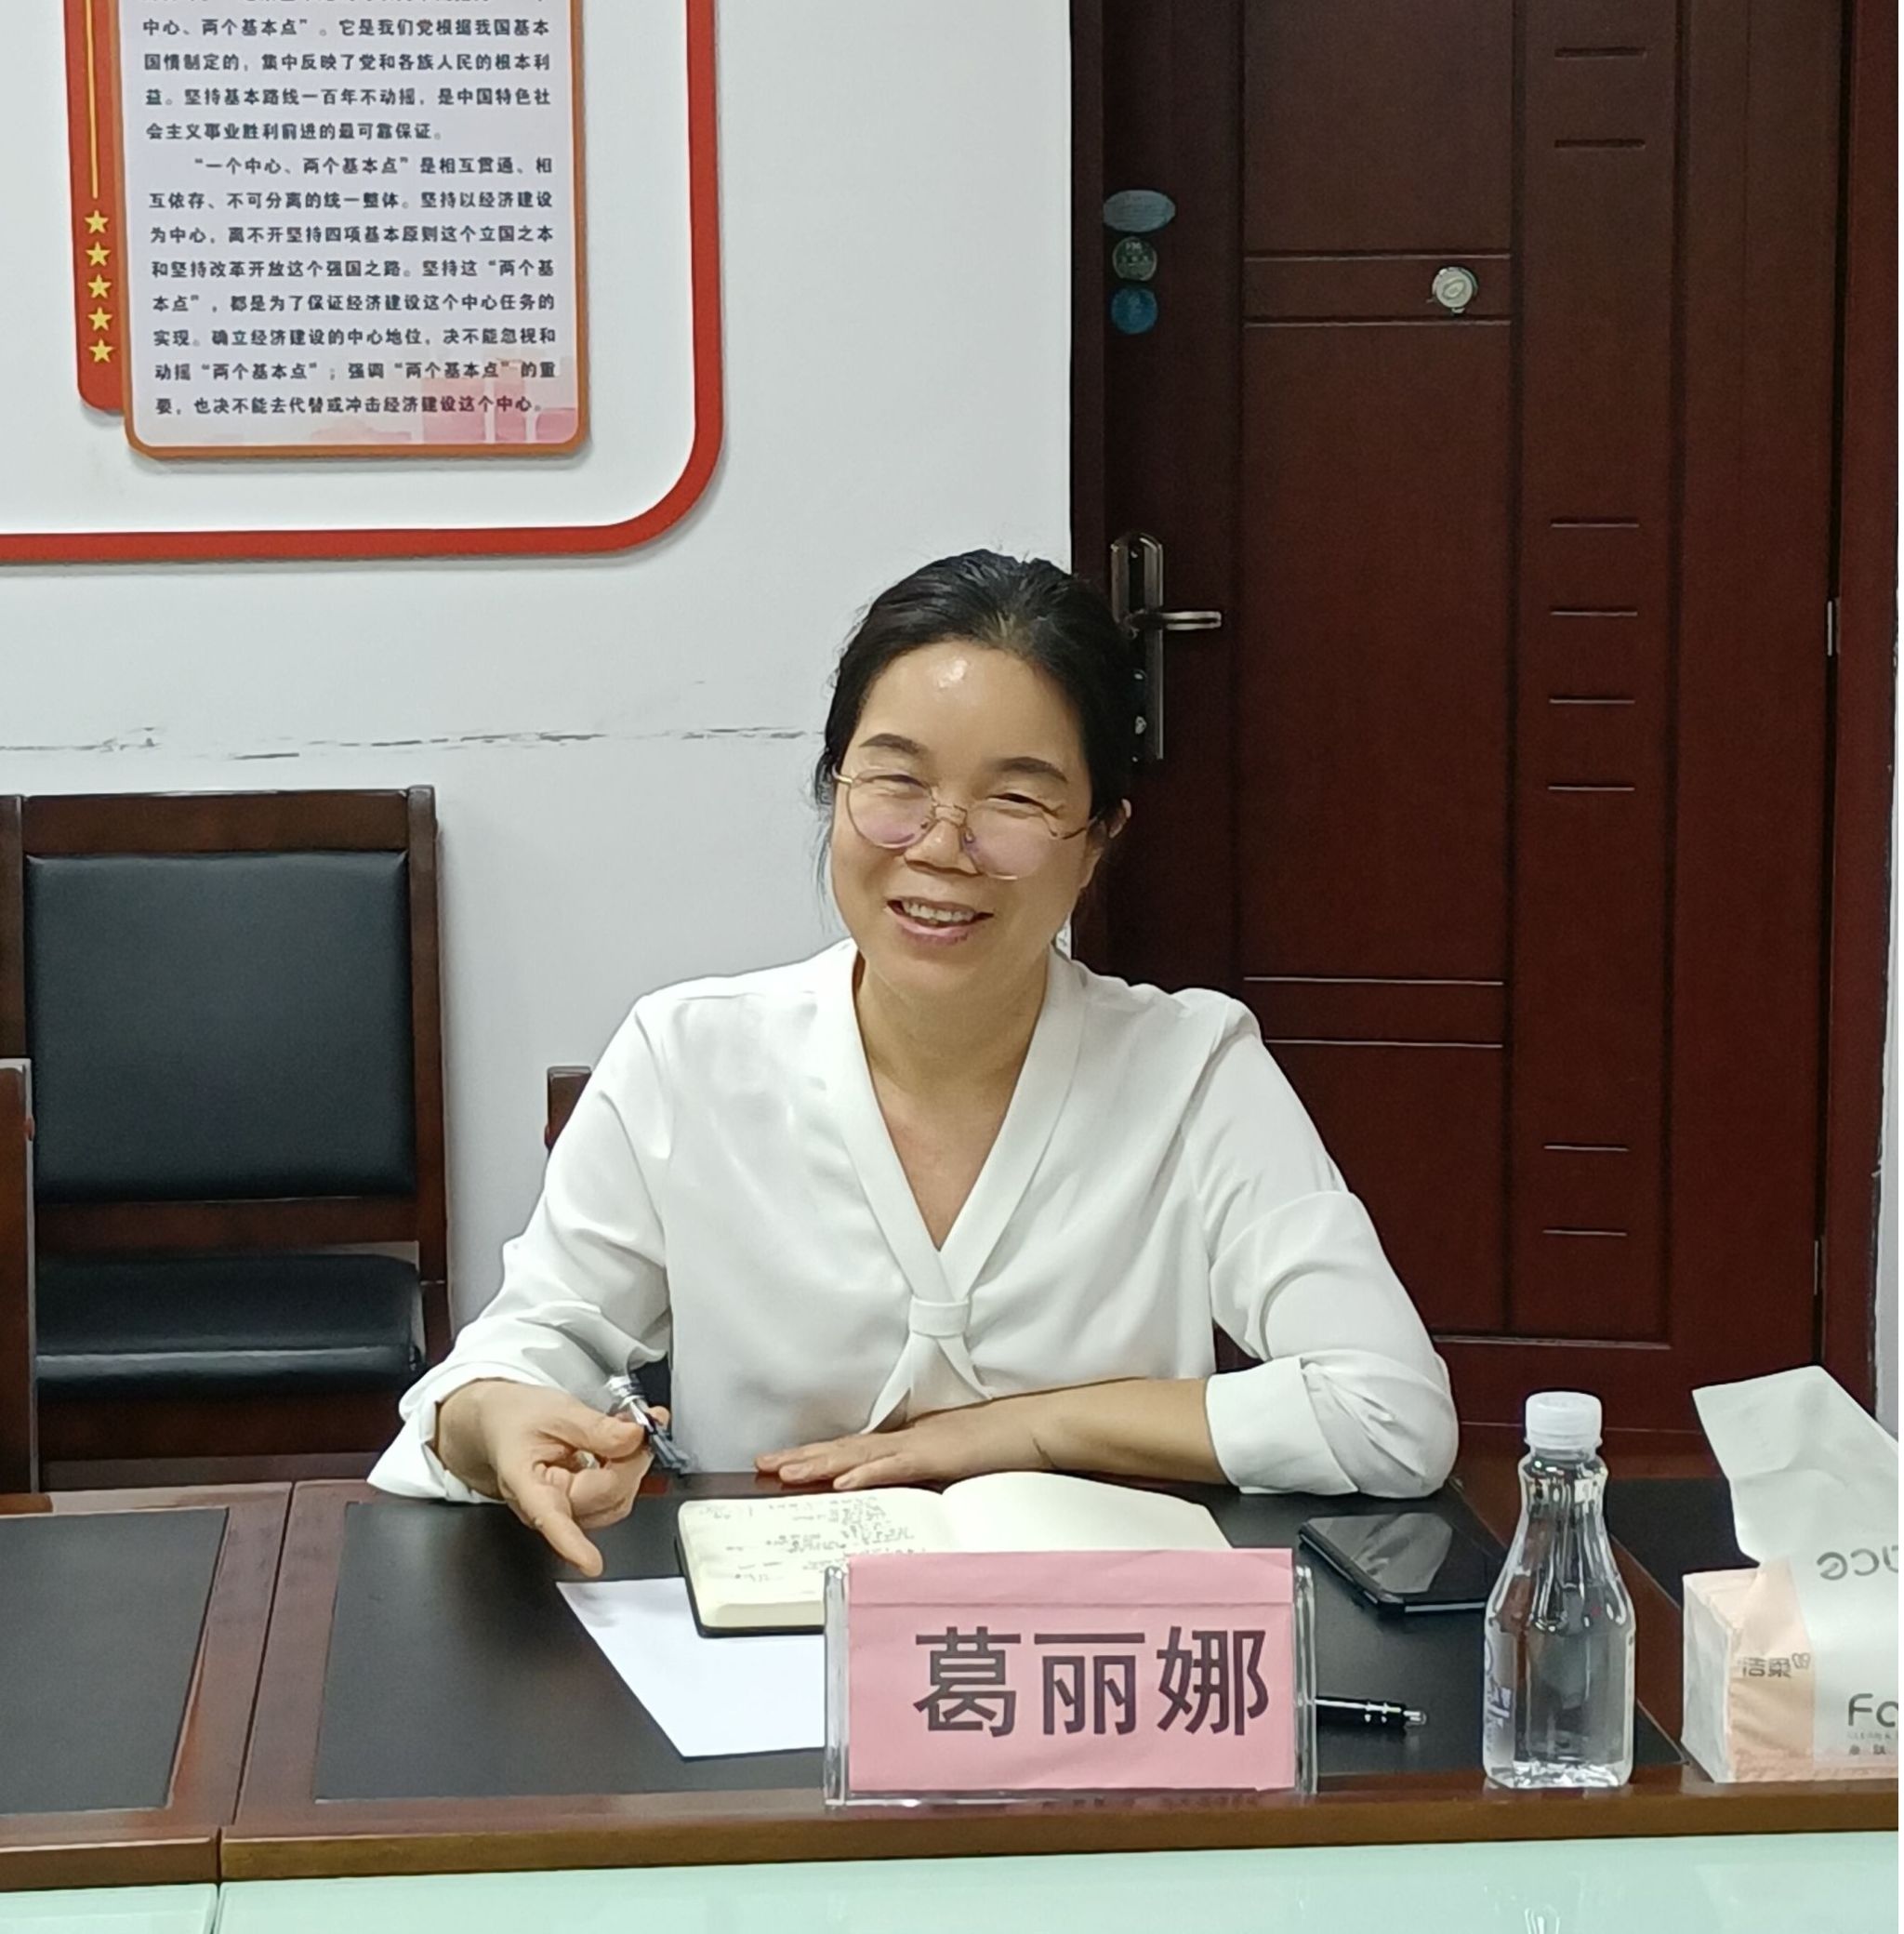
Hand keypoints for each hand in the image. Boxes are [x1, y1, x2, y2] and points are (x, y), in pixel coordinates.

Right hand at [433, 1379, 657, 1575]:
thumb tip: (633, 1438)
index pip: (550, 1519)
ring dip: (632, 1468)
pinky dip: (629, 1471)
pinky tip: (624, 1446)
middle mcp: (545, 1508)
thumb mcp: (555, 1412)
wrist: (500, 1424)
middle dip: (630, 1463)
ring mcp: (566, 1513)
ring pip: (614, 1503)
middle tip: (639, 1428)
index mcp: (526, 1485)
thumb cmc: (516, 1421)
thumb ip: (596, 1427)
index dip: (571, 1543)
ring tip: (626, 1433)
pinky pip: (615, 1498)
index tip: (591, 1564)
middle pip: (603, 1500)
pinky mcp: (583, 1509)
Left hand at [756, 1393, 1057, 1490]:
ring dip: (822, 1463)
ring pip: (861, 1454)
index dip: (819, 1454)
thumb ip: (930, 1469)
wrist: (1039, 1424)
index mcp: (913, 1438)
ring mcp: (922, 1444)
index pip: (856, 1448)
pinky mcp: (939, 1455)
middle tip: (764, 1464)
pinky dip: (868, 1472)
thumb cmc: (1006, 1441)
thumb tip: (906, 1484)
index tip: (785, 1461)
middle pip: (846, 1448)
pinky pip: (896, 1465)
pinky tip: (843, 1480)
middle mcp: (910, 1437)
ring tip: (787, 1471)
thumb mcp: (960, 1459)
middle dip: (803, 1457)